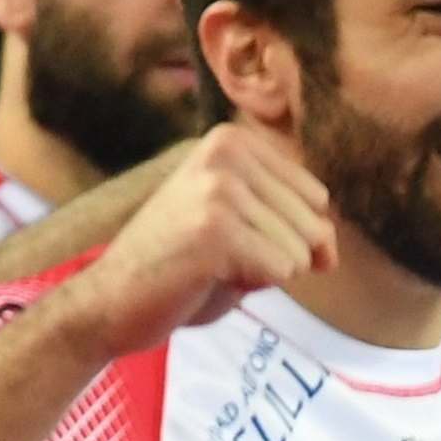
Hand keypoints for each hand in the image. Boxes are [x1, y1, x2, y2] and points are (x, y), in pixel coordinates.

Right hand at [66, 126, 334, 353]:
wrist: (110, 299)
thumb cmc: (181, 264)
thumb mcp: (243, 226)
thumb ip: (294, 225)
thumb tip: (330, 252)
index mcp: (232, 141)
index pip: (315, 198)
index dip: (287, 233)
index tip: (230, 234)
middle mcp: (225, 153)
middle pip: (314, 223)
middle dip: (278, 255)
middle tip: (216, 255)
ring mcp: (219, 188)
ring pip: (301, 250)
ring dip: (262, 271)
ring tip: (209, 263)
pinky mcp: (215, 229)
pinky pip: (283, 269)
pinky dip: (253, 284)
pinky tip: (206, 275)